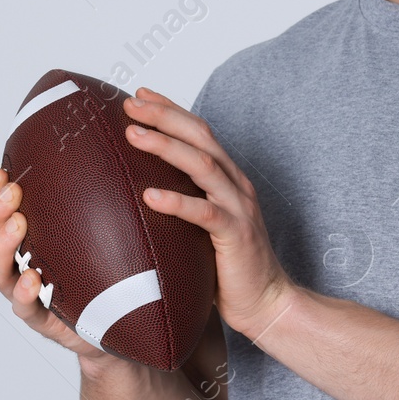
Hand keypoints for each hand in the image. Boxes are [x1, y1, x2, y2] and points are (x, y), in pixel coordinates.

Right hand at [0, 167, 105, 360]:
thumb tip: (94, 152)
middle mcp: (14, 265)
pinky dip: (22, 292)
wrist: (111, 322)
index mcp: (19, 241)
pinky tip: (31, 279)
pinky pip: (24, 307)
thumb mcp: (87, 230)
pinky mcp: (40, 318)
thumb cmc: (94, 272)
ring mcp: (23, 293)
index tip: (0, 173)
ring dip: (3, 245)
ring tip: (17, 225)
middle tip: (12, 193)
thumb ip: (80, 199)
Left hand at [121, 88, 295, 338]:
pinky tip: (149, 195)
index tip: (140, 95)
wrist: (267, 304)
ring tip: (134, 135)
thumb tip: (133, 196)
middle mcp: (236, 185)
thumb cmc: (229, 268)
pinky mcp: (237, 235)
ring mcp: (239, 208)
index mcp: (228, 179)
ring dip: (166, 146)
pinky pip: (204, 213)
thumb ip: (181, 206)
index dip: (171, 110)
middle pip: (200, 137)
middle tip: (131, 105)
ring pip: (203, 165)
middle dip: (165, 116)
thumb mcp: (201, 228)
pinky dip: (176, 201)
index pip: (199, 132)